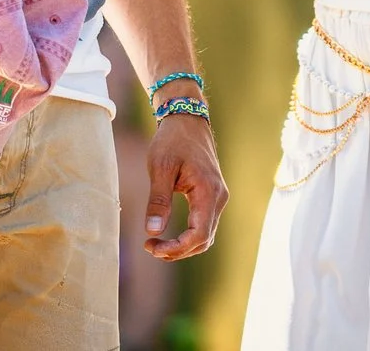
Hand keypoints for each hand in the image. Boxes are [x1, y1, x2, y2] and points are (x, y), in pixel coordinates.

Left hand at [141, 108, 228, 260]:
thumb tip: (152, 231)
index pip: (199, 234)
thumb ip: (158, 200)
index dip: (177, 248)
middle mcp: (219, 197)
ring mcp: (218, 197)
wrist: (187, 119)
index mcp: (208, 191)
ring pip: (206, 235)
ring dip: (183, 247)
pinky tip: (168, 236)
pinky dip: (188, 236)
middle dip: (178, 250)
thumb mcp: (160, 168)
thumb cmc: (172, 140)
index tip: (151, 245)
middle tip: (150, 246)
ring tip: (156, 244)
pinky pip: (204, 225)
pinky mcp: (212, 196)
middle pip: (204, 240)